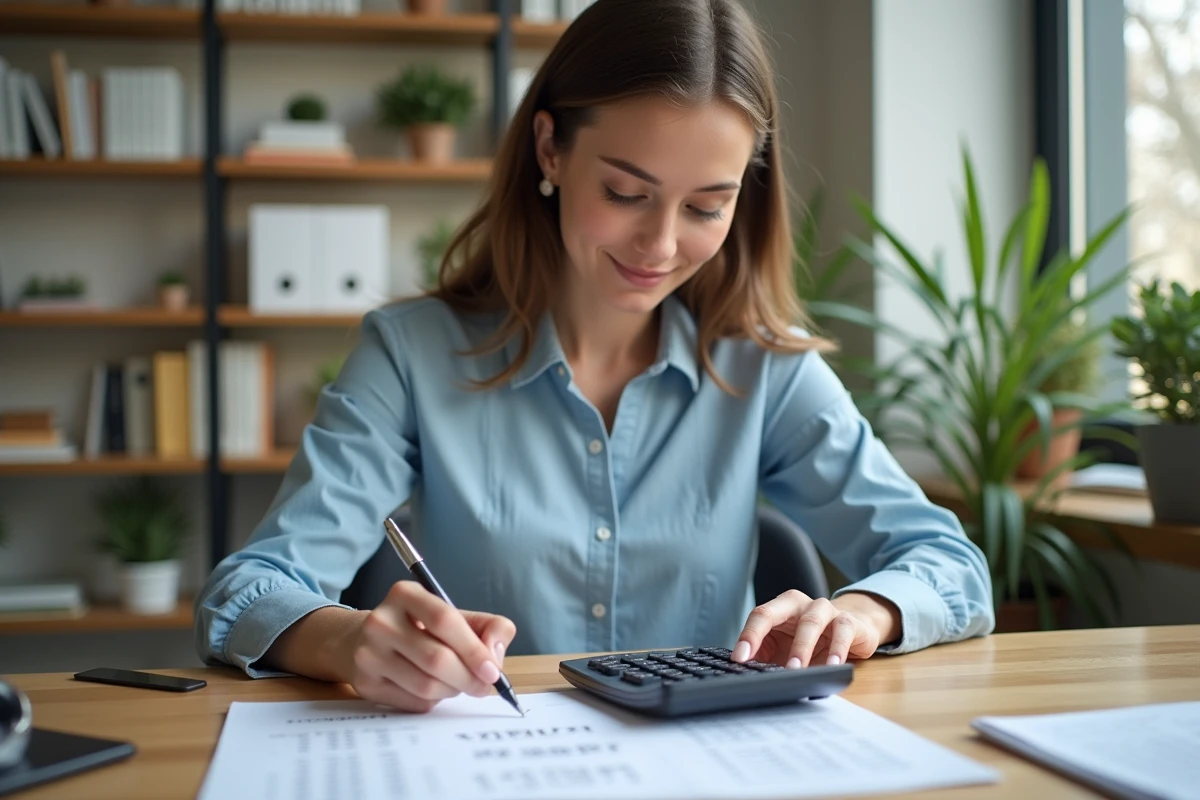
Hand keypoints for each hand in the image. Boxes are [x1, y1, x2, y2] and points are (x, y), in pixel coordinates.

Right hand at [345, 581, 515, 712]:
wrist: (364, 640)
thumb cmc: (420, 628)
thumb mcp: (456, 616)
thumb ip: (489, 627)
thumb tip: (495, 655)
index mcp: (405, 594)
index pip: (444, 620)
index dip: (473, 649)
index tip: (493, 671)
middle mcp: (381, 621)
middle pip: (436, 658)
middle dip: (468, 677)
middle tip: (483, 686)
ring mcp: (369, 654)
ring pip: (426, 685)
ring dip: (452, 690)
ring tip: (457, 683)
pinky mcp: (365, 683)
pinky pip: (413, 702)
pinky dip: (434, 700)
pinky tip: (434, 688)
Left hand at [731, 590, 899, 668]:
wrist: (852, 630)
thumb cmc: (811, 639)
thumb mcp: (784, 647)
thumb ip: (764, 656)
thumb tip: (743, 673)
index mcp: (781, 607)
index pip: (759, 616)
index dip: (747, 636)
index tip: (738, 659)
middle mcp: (800, 604)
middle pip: (776, 613)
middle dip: (762, 636)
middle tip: (753, 661)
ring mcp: (825, 610)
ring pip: (811, 623)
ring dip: (802, 647)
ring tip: (797, 671)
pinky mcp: (849, 622)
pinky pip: (842, 632)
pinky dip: (837, 650)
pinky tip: (832, 667)